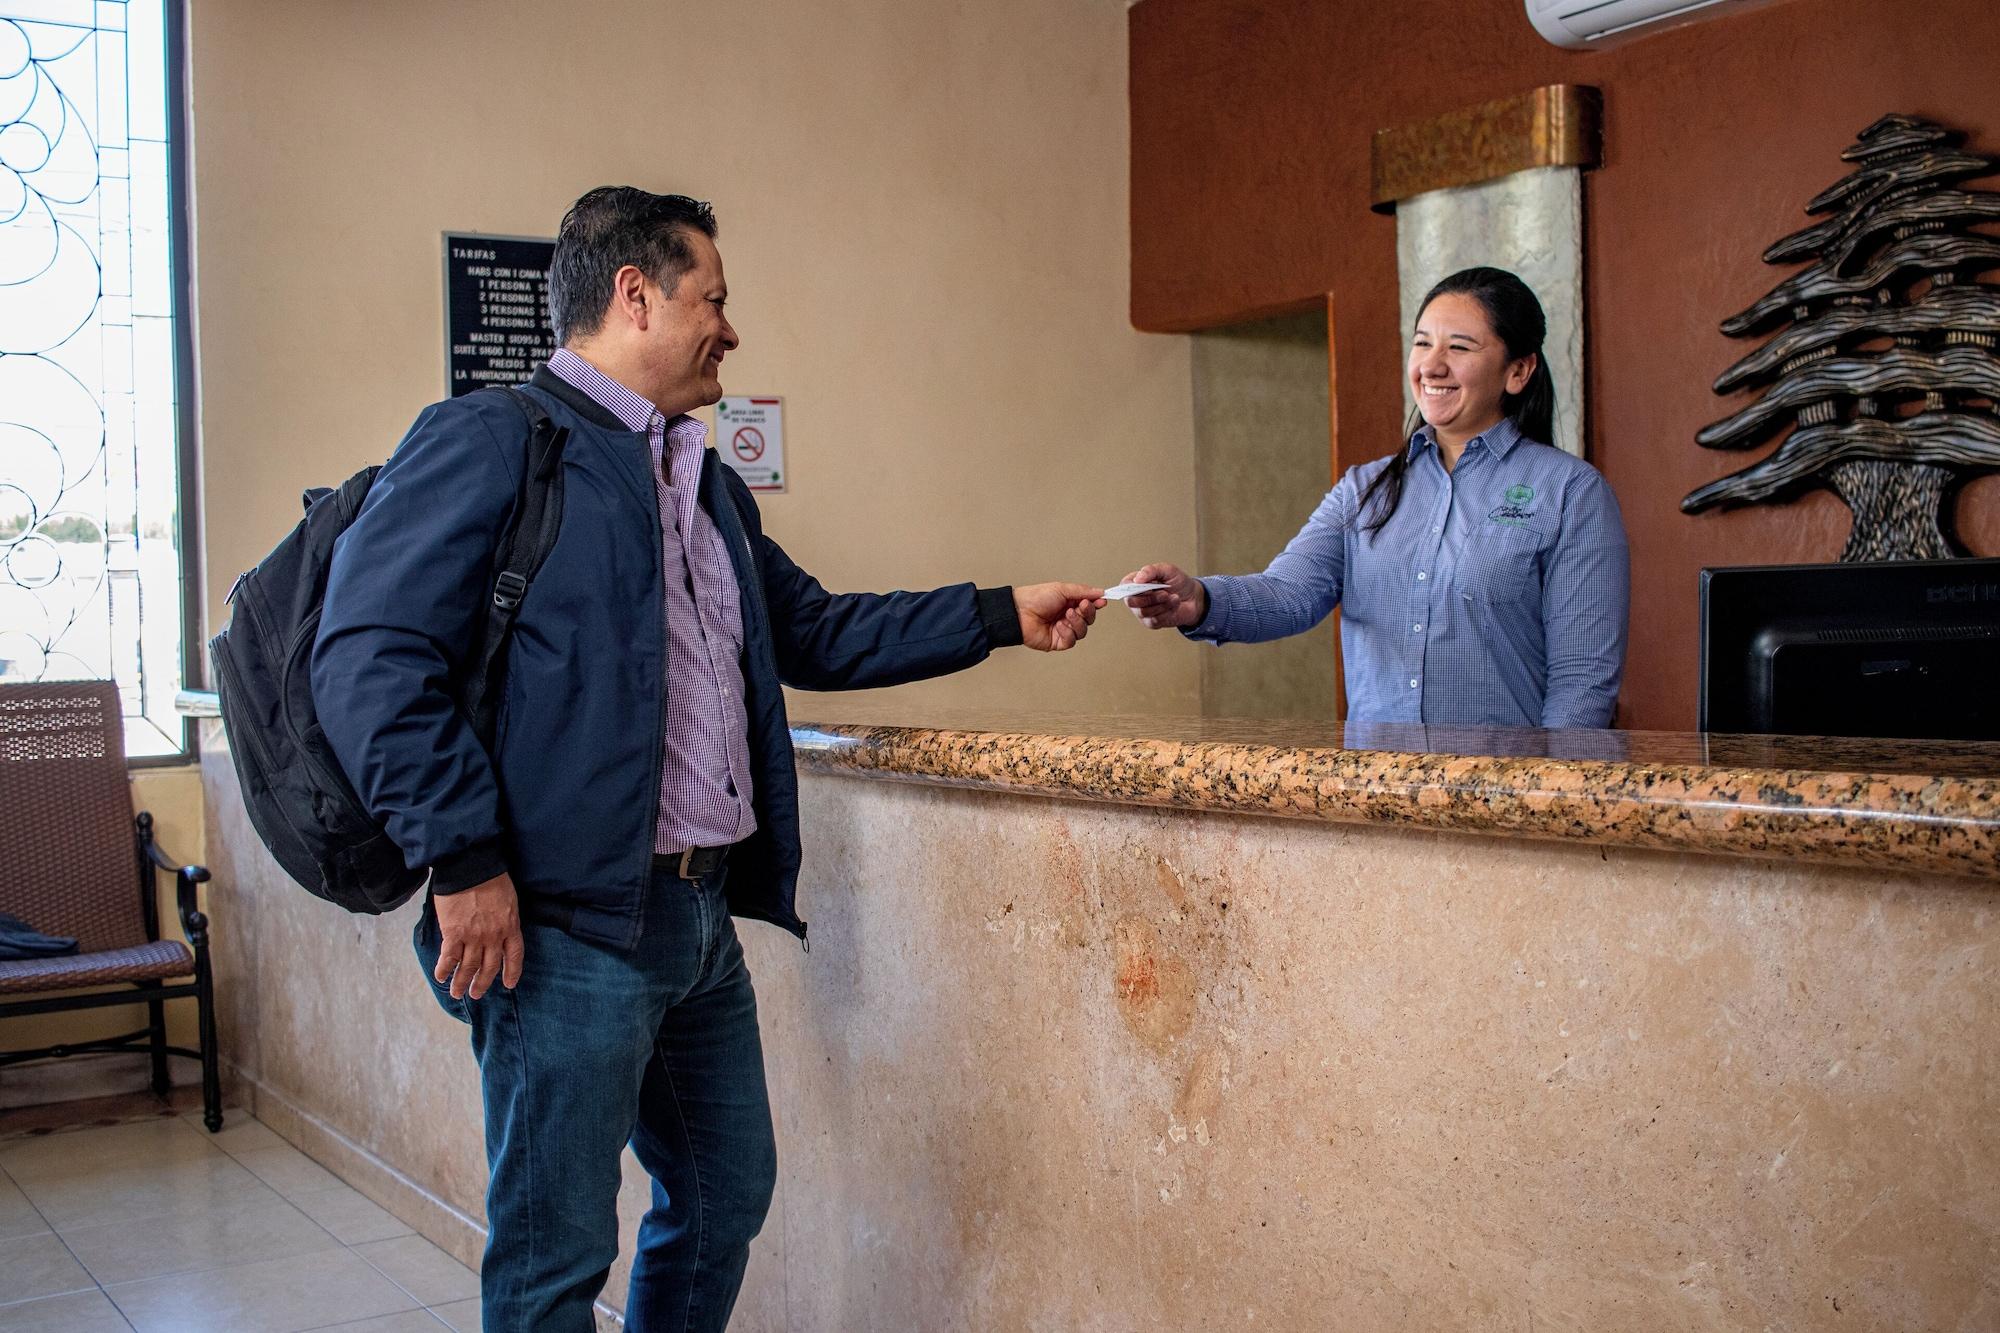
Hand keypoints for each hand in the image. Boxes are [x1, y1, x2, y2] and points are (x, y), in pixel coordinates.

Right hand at [433, 872, 523, 1000]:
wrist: (471, 867)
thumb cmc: (491, 877)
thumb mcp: (508, 900)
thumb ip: (504, 918)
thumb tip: (498, 928)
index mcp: (510, 927)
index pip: (514, 956)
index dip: (512, 972)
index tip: (509, 984)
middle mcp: (494, 937)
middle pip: (489, 967)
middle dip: (482, 983)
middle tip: (475, 994)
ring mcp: (474, 937)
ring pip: (468, 967)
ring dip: (461, 982)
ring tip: (456, 993)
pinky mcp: (454, 933)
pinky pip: (449, 958)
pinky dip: (444, 970)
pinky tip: (440, 978)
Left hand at [1014, 582, 1106, 651]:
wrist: (1019, 612)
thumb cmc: (1035, 598)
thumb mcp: (1062, 589)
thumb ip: (1082, 591)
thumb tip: (1100, 592)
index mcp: (1069, 603)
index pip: (1089, 606)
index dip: (1096, 604)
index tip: (1102, 601)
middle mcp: (1067, 617)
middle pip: (1088, 619)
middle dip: (1088, 612)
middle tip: (1082, 605)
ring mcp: (1063, 630)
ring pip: (1082, 631)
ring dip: (1077, 622)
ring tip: (1067, 614)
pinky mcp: (1057, 642)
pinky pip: (1071, 641)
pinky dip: (1068, 632)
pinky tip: (1059, 626)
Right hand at [1121, 563, 1206, 629]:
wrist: (1193, 598)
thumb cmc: (1178, 582)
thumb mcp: (1167, 570)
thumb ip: (1151, 570)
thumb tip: (1137, 579)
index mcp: (1136, 582)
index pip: (1124, 585)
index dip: (1132, 587)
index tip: (1147, 585)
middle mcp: (1136, 598)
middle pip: (1131, 601)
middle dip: (1149, 597)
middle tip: (1165, 593)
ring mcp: (1143, 612)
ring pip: (1144, 612)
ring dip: (1161, 604)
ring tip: (1173, 597)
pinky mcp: (1152, 623)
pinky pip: (1155, 620)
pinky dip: (1167, 611)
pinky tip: (1174, 605)